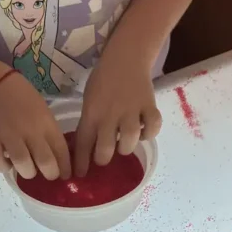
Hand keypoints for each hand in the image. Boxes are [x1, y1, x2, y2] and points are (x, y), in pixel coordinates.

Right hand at [0, 70, 70, 179]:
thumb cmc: (21, 95)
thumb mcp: (43, 110)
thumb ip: (48, 132)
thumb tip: (55, 157)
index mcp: (45, 122)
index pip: (61, 151)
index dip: (65, 167)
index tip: (65, 174)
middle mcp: (29, 131)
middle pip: (45, 163)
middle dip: (50, 174)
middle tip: (48, 175)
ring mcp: (8, 136)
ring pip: (23, 166)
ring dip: (28, 173)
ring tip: (27, 169)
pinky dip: (4, 167)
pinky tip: (7, 163)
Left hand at [74, 54, 161, 177]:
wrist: (126, 56)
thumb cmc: (103, 78)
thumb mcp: (89, 99)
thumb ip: (89, 121)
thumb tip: (88, 147)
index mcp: (92, 112)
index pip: (83, 143)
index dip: (81, 162)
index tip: (79, 175)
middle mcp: (110, 114)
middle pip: (106, 148)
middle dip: (103, 158)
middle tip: (105, 157)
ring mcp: (131, 110)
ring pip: (129, 141)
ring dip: (126, 147)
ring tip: (124, 143)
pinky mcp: (149, 106)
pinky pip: (152, 127)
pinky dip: (149, 133)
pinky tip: (144, 131)